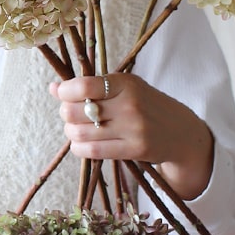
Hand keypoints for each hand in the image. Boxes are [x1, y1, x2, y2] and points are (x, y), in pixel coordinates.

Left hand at [49, 73, 214, 200]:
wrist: (181, 132)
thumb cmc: (147, 106)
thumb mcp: (125, 88)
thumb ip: (91, 87)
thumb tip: (53, 87)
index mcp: (126, 83)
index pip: (84, 86)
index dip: (65, 92)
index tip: (63, 94)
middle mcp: (129, 104)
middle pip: (77, 111)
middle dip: (66, 114)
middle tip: (70, 115)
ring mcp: (133, 128)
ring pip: (81, 133)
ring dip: (71, 133)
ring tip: (77, 130)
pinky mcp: (135, 149)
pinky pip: (93, 151)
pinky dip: (79, 149)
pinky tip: (83, 145)